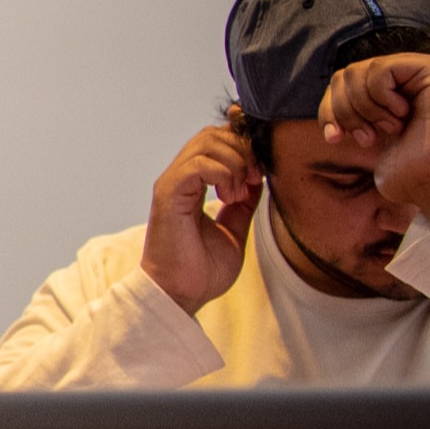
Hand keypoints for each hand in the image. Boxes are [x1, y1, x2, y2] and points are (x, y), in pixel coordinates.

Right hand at [139, 123, 263, 314]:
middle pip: (213, 134)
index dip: (243, 145)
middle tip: (254, 181)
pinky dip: (222, 173)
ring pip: (207, 142)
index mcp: (193, 184)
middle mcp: (179, 178)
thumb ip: (244, 202)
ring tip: (239, 193)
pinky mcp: (168, 195)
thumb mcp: (234, 228)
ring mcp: (172, 184)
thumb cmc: (201, 269)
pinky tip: (228, 196)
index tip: (261, 173)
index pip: (217, 140)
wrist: (181, 294)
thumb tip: (260, 179)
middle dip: (243, 151)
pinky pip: (197, 164)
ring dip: (235, 163)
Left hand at [322, 53, 429, 225]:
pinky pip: (379, 69)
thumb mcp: (369, 141)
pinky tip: (402, 114)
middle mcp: (401, 82)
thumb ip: (351, 117)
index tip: (335, 139)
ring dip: (364, 108)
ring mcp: (415, 73)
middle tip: (368, 138)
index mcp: (384, 99)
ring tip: (390, 129)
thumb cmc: (412, 173)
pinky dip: (380, 96)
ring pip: (356, 71)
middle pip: (343, 77)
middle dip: (344, 111)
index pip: (337, 86)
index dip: (328, 111)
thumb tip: (330, 109)